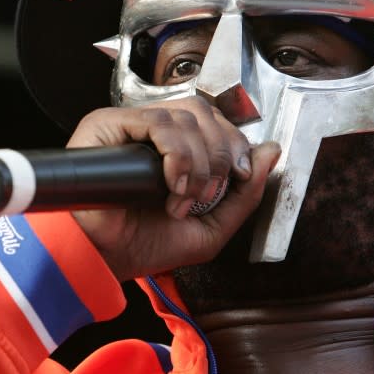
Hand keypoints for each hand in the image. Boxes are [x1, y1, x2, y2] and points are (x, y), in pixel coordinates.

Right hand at [67, 97, 280, 280]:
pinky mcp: (107, 125)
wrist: (102, 261)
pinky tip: (170, 185)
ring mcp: (129, 126)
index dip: (233, 144)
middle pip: (204, 113)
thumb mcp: (211, 228)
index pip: (214, 122)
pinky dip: (176, 154)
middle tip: (208, 194)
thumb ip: (244, 193)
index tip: (237, 176)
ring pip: (184, 116)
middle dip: (220, 154)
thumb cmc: (143, 246)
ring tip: (183, 198)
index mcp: (173, 148)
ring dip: (198, 162)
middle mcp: (151, 132)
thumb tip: (271, 151)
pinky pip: (157, 122)